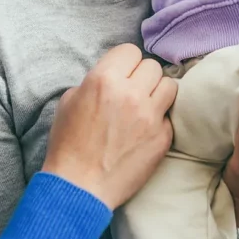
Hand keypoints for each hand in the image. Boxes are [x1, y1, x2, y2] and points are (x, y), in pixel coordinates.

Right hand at [42, 44, 175, 208]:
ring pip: (169, 85)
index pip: (130, 50)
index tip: (122, 73)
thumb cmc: (68, 145)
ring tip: (144, 105)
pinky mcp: (163, 137)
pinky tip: (145, 130)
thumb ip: (94, 81)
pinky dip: (159, 120)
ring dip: (157, 92)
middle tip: (132, 91)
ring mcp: (150, 116)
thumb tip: (115, 77)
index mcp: (104, 79)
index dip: (125, 62)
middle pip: (152, 66)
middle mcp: (131, 93)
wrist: (79, 187)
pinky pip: (169, 115)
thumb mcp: (69, 101)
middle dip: (141, 76)